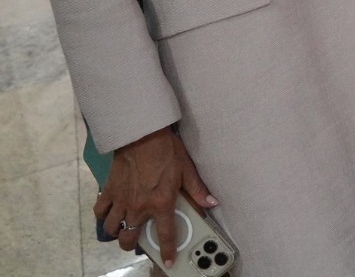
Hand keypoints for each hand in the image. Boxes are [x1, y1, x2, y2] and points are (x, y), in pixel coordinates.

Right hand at [96, 127, 216, 267]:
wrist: (142, 135)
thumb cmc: (166, 151)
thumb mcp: (187, 170)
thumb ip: (198, 190)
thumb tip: (211, 203)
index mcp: (160, 203)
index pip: (165, 234)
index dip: (167, 251)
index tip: (168, 261)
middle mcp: (138, 207)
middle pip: (128, 237)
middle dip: (131, 243)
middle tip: (135, 239)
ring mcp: (121, 200)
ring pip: (112, 227)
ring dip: (117, 230)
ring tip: (123, 226)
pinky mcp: (109, 190)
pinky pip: (100, 210)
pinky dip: (103, 214)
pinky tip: (110, 211)